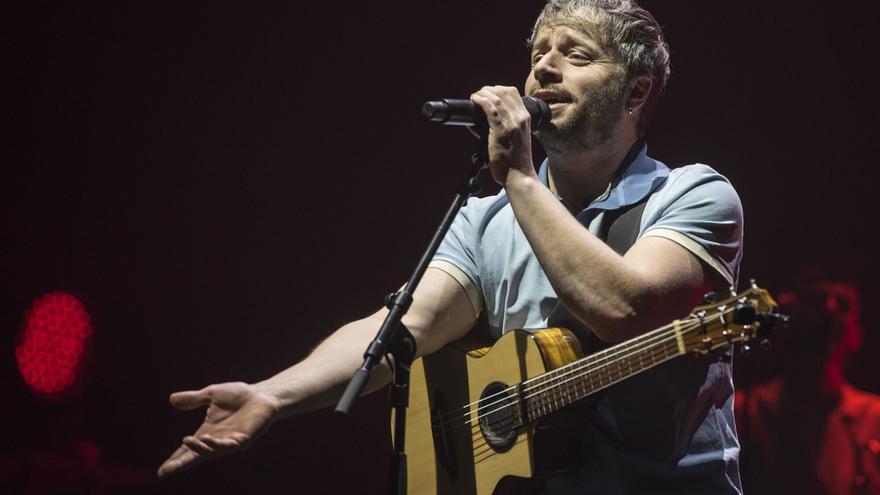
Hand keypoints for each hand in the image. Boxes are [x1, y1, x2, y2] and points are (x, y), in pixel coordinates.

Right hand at [157, 381, 281, 477]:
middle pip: (196, 456)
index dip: (176, 459)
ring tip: (187, 440)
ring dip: (199, 448)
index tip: (162, 471)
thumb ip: (194, 399)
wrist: (261, 394)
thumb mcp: (211, 394)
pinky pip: (228, 445)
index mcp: (208, 432)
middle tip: (166, 471)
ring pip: (211, 451)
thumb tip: (172, 399)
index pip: (189, 449)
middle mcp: (217, 440)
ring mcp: (230, 442)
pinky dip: (217, 444)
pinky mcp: (243, 440)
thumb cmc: (239, 395)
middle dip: (182, 464)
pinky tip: (208, 438)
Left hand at [469, 86, 536, 185]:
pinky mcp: (501, 131)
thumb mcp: (516, 138)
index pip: (513, 93)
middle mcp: (521, 118)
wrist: (519, 176)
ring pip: (497, 97)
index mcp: (526, 118)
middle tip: (479, 95)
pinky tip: (475, 100)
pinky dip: (481, 101)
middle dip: (489, 89)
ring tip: (475, 97)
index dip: (498, 89)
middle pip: (505, 91)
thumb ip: (504, 127)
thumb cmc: (515, 161)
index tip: (487, 93)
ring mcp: (512, 124)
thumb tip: (482, 120)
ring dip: (482, 94)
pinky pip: (490, 109)